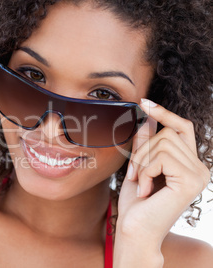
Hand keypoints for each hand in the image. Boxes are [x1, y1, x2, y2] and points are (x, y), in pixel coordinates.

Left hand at [117, 98, 209, 243]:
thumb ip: (146, 143)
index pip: (182, 128)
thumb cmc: (136, 203)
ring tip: (140, 183)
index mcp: (188, 164)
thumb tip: (148, 117)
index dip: (164, 113)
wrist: (134, 230)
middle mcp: (199, 168)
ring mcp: (199, 174)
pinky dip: (145, 170)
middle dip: (142, 150)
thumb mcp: (139, 166)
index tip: (144, 102)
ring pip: (163, 142)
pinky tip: (146, 190)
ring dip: (142, 162)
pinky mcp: (191, 180)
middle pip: (167, 132)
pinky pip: (162, 157)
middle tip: (133, 174)